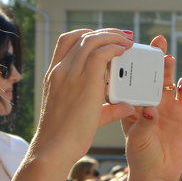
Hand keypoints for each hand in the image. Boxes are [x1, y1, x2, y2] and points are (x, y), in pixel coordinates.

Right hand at [35, 29, 135, 161]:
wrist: (54, 148)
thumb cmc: (66, 137)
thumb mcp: (86, 116)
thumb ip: (107, 109)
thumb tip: (127, 105)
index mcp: (54, 75)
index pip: (67, 41)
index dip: (87, 34)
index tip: (105, 38)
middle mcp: (60, 70)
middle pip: (81, 36)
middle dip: (105, 32)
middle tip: (123, 36)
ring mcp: (70, 73)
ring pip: (91, 40)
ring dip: (112, 36)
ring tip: (127, 41)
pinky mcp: (84, 81)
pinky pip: (101, 53)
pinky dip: (114, 47)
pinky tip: (124, 50)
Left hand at [122, 36, 181, 180]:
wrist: (158, 171)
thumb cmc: (141, 155)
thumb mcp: (138, 140)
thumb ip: (144, 124)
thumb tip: (151, 110)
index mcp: (132, 101)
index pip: (131, 77)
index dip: (132, 62)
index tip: (131, 50)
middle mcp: (149, 97)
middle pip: (151, 71)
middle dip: (153, 56)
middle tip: (156, 42)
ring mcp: (166, 102)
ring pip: (167, 78)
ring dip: (168, 67)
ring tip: (168, 59)